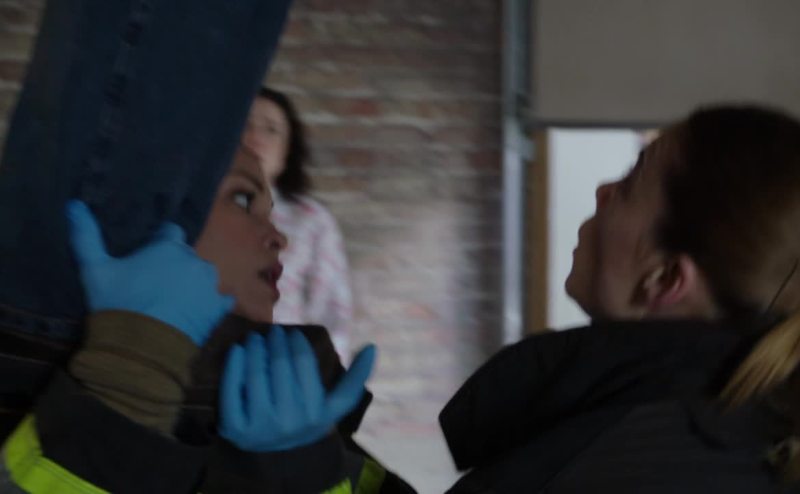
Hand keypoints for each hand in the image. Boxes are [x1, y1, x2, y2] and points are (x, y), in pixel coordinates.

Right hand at [66, 200, 233, 344]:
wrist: (140, 349)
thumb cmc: (117, 304)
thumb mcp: (94, 270)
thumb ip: (86, 236)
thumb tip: (74, 205)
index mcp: (169, 247)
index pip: (170, 233)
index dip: (159, 243)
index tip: (147, 256)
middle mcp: (195, 261)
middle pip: (187, 256)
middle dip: (175, 265)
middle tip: (157, 283)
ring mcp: (210, 285)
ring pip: (203, 276)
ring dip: (194, 282)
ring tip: (175, 300)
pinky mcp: (217, 308)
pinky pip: (221, 299)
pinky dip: (213, 303)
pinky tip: (200, 310)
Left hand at [219, 326, 375, 451]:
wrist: (281, 455)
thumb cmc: (310, 418)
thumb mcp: (336, 404)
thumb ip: (356, 379)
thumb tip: (373, 347)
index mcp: (315, 412)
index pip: (302, 363)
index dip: (296, 343)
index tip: (293, 334)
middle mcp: (289, 420)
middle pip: (278, 366)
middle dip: (275, 342)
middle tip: (272, 332)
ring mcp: (259, 426)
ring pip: (255, 375)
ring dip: (254, 349)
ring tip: (256, 338)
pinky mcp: (234, 428)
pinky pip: (232, 390)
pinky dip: (233, 366)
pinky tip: (238, 350)